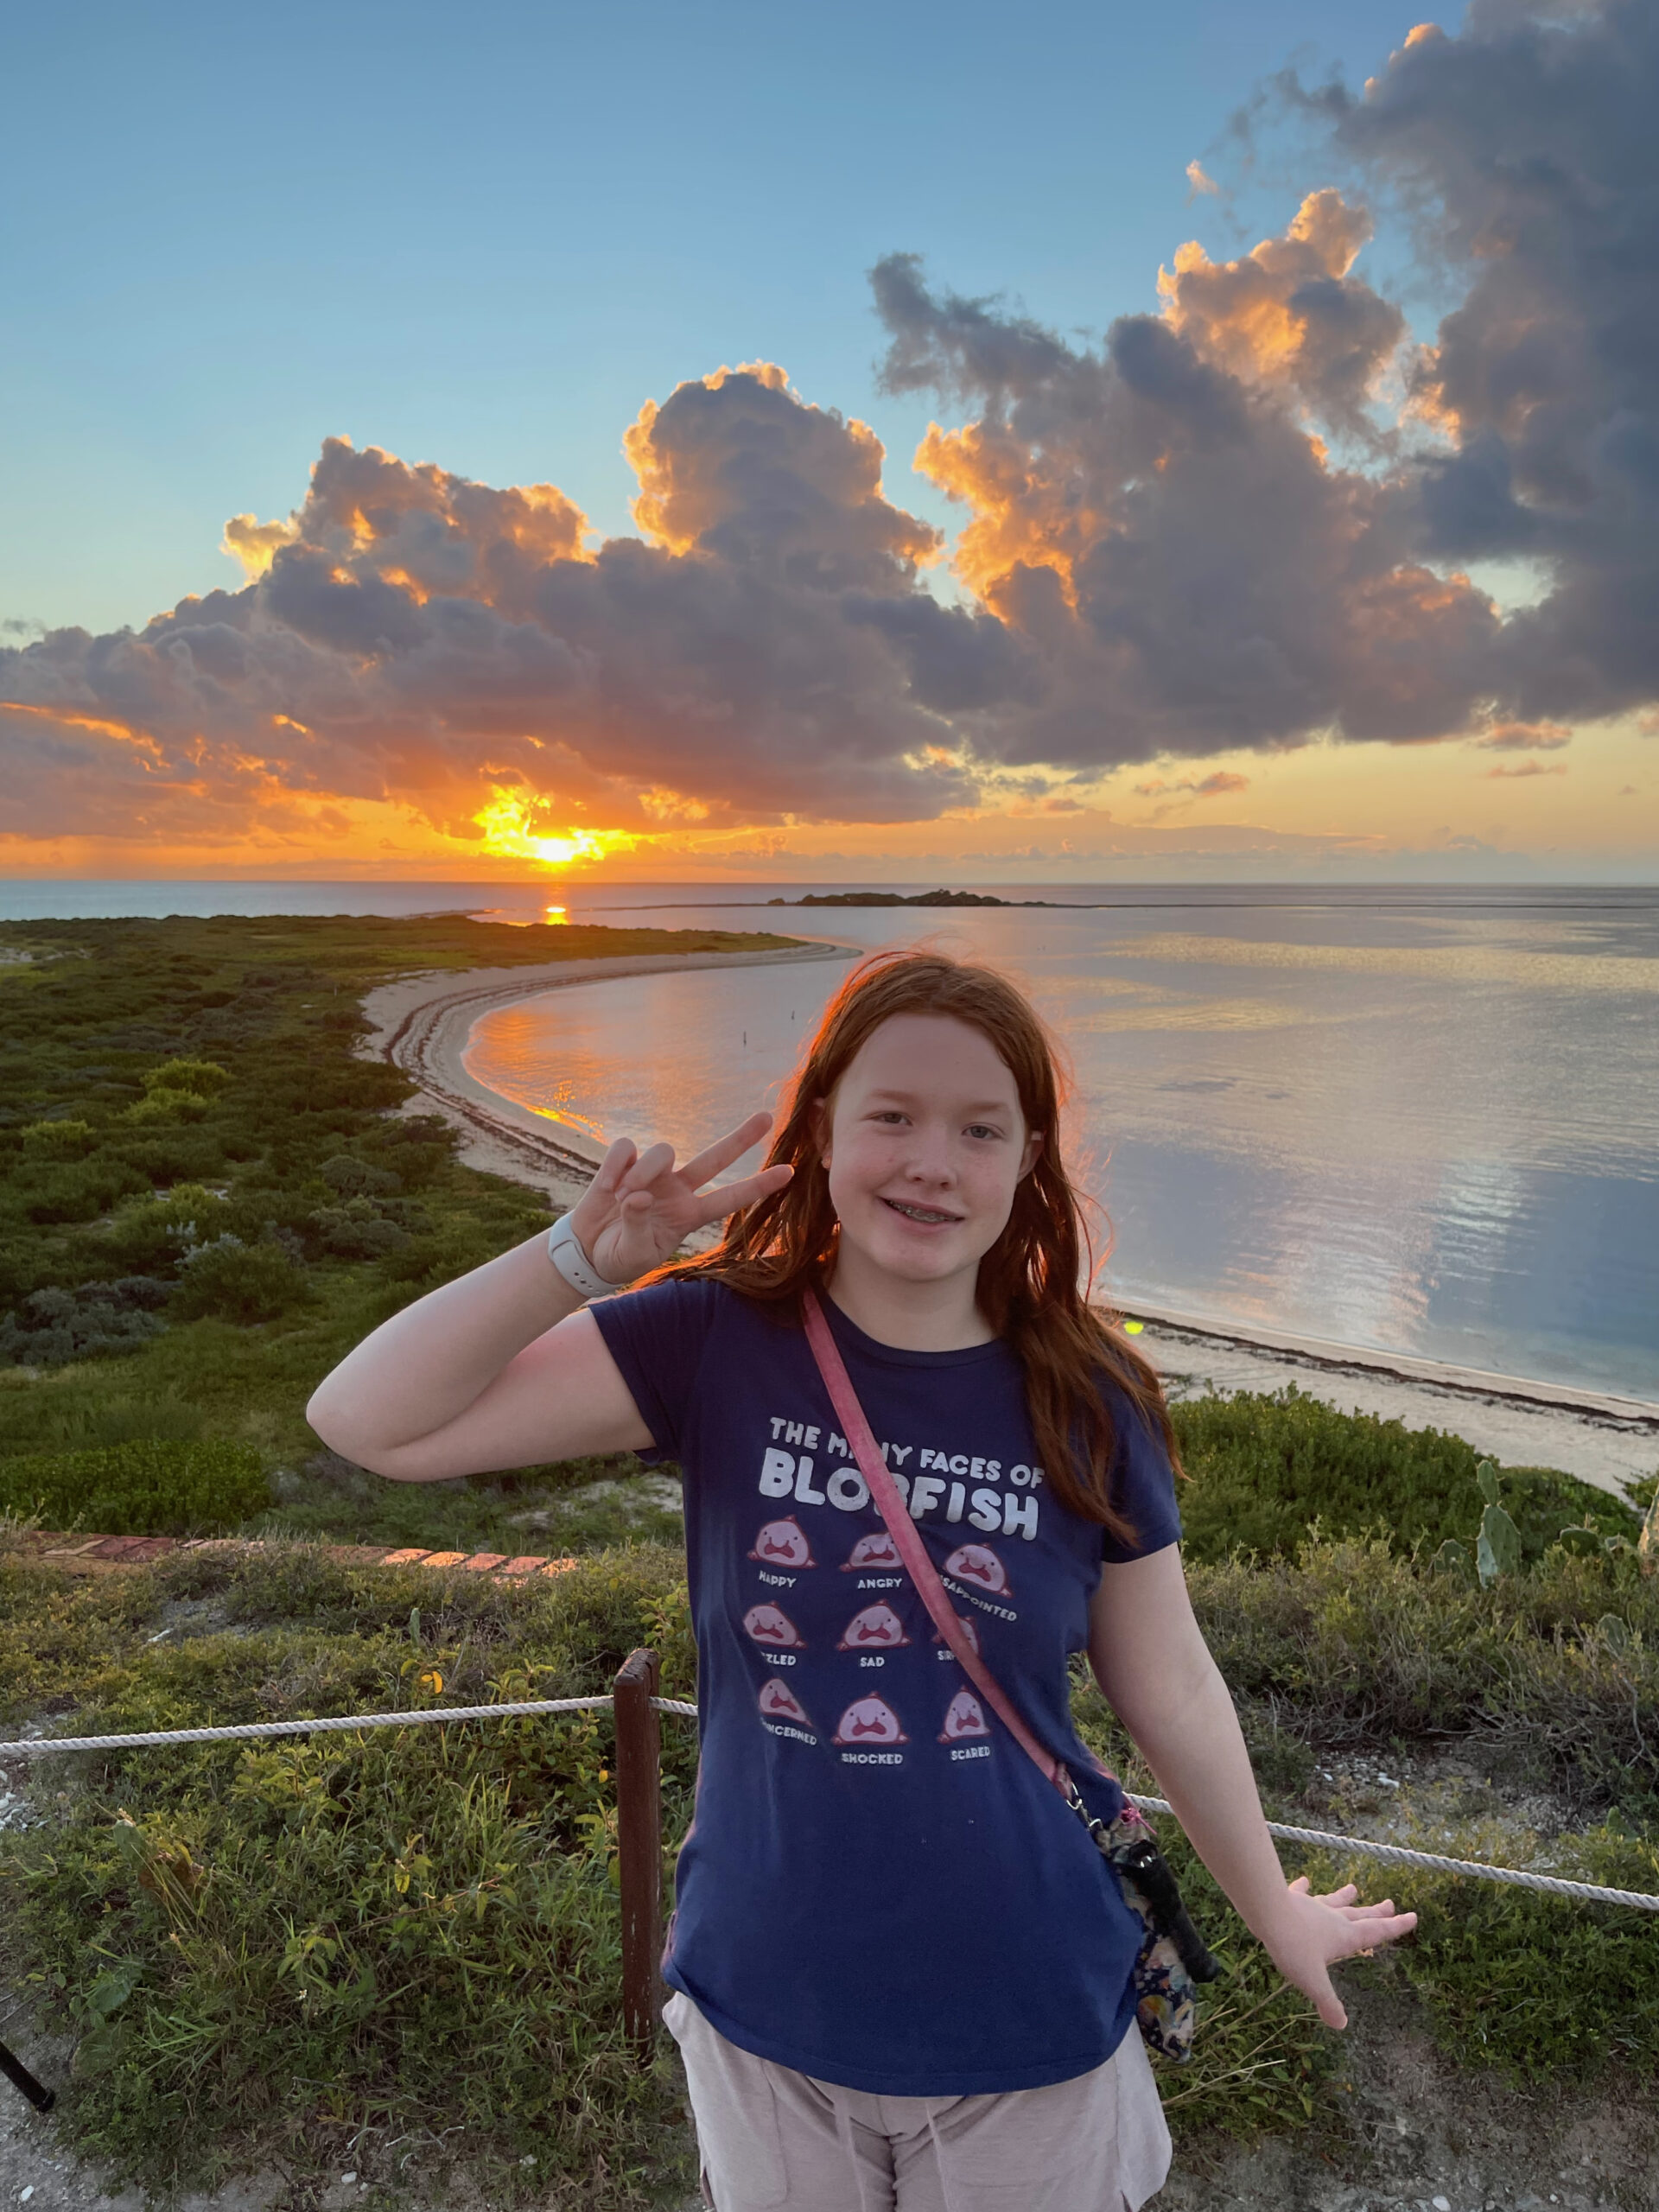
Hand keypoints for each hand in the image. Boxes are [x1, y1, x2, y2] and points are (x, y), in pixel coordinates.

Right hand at [567, 1112, 792, 1287]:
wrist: (587, 1251)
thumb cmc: (620, 1255)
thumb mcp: (634, 1253)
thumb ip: (639, 1226)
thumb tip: (640, 1195)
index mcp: (689, 1215)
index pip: (729, 1198)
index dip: (758, 1186)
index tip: (789, 1173)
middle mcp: (677, 1189)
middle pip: (714, 1158)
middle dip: (741, 1138)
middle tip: (767, 1117)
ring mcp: (652, 1173)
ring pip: (663, 1150)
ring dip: (643, 1172)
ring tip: (624, 1197)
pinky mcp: (623, 1162)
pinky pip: (626, 1148)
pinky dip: (615, 1166)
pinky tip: (606, 1188)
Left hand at [1257, 1875, 1416, 2028]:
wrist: (1267, 1911)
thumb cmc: (1293, 1946)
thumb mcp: (1313, 1981)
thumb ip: (1328, 2002)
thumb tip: (1341, 2024)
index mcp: (1343, 1937)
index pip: (1376, 1932)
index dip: (1395, 1927)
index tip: (1412, 1916)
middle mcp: (1332, 1919)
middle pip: (1358, 1915)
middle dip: (1376, 1912)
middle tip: (1390, 1903)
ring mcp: (1312, 1907)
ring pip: (1333, 1902)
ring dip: (1345, 1897)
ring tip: (1354, 1887)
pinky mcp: (1292, 1900)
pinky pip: (1301, 1893)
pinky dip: (1304, 1888)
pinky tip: (1305, 1880)